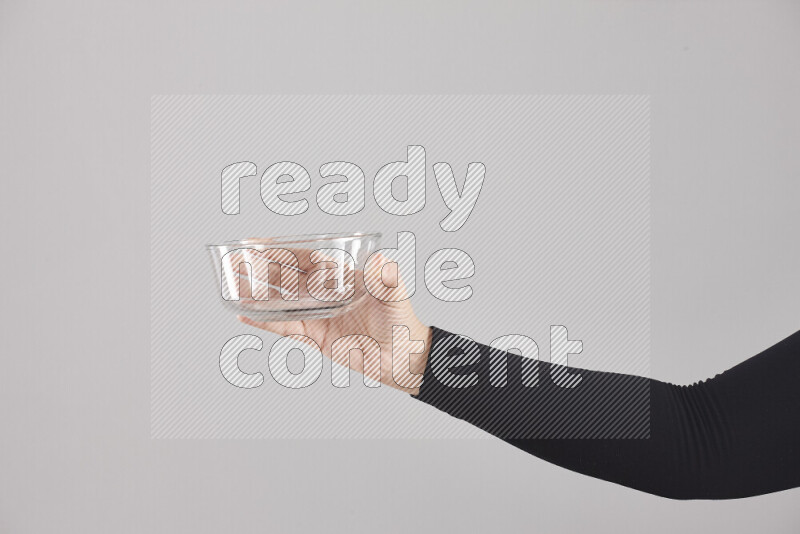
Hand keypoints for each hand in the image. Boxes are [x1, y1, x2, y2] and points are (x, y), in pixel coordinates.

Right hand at [237, 251, 431, 394]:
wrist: (401, 357)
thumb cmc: (401, 321)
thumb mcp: (396, 297)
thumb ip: (388, 279)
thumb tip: (384, 261)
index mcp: (341, 277)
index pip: (307, 259)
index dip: (284, 250)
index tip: (260, 242)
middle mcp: (325, 293)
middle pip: (288, 277)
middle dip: (262, 268)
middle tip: (237, 259)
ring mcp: (318, 314)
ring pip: (281, 301)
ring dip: (258, 293)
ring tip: (234, 285)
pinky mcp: (314, 336)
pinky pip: (285, 327)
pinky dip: (265, 322)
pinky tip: (245, 315)